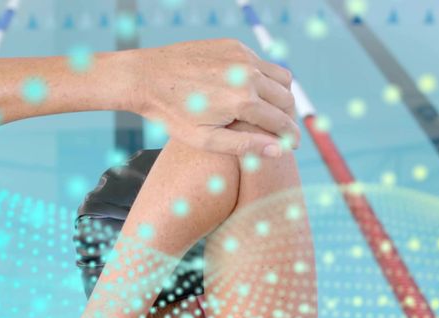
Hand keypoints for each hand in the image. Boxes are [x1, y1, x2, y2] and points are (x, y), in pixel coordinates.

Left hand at [128, 39, 299, 156]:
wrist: (146, 77)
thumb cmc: (171, 113)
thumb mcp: (205, 139)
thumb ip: (244, 145)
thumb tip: (278, 150)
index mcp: (243, 101)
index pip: (282, 122)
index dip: (290, 137)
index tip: (292, 146)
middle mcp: (248, 75)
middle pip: (287, 99)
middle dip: (289, 117)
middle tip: (281, 131)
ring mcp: (242, 56)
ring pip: (281, 77)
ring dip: (282, 96)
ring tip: (270, 112)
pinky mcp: (234, 45)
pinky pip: (262, 62)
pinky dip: (264, 78)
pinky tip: (250, 92)